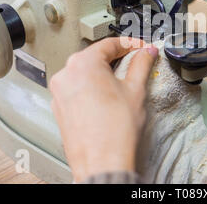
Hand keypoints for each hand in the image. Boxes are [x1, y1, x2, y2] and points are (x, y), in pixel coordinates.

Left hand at [49, 37, 158, 182]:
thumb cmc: (116, 130)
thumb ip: (141, 64)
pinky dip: (91, 88)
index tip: (140, 48)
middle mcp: (66, 74)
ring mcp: (60, 92)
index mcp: (83, 63)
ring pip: (84, 73)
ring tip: (122, 82)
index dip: (129, 44)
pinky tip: (106, 99)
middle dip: (116, 58)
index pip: (109, 44)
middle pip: (94, 57)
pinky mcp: (59, 108)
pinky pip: (77, 89)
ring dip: (103, 73)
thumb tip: (146, 53)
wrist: (102, 162)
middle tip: (134, 62)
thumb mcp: (135, 89)